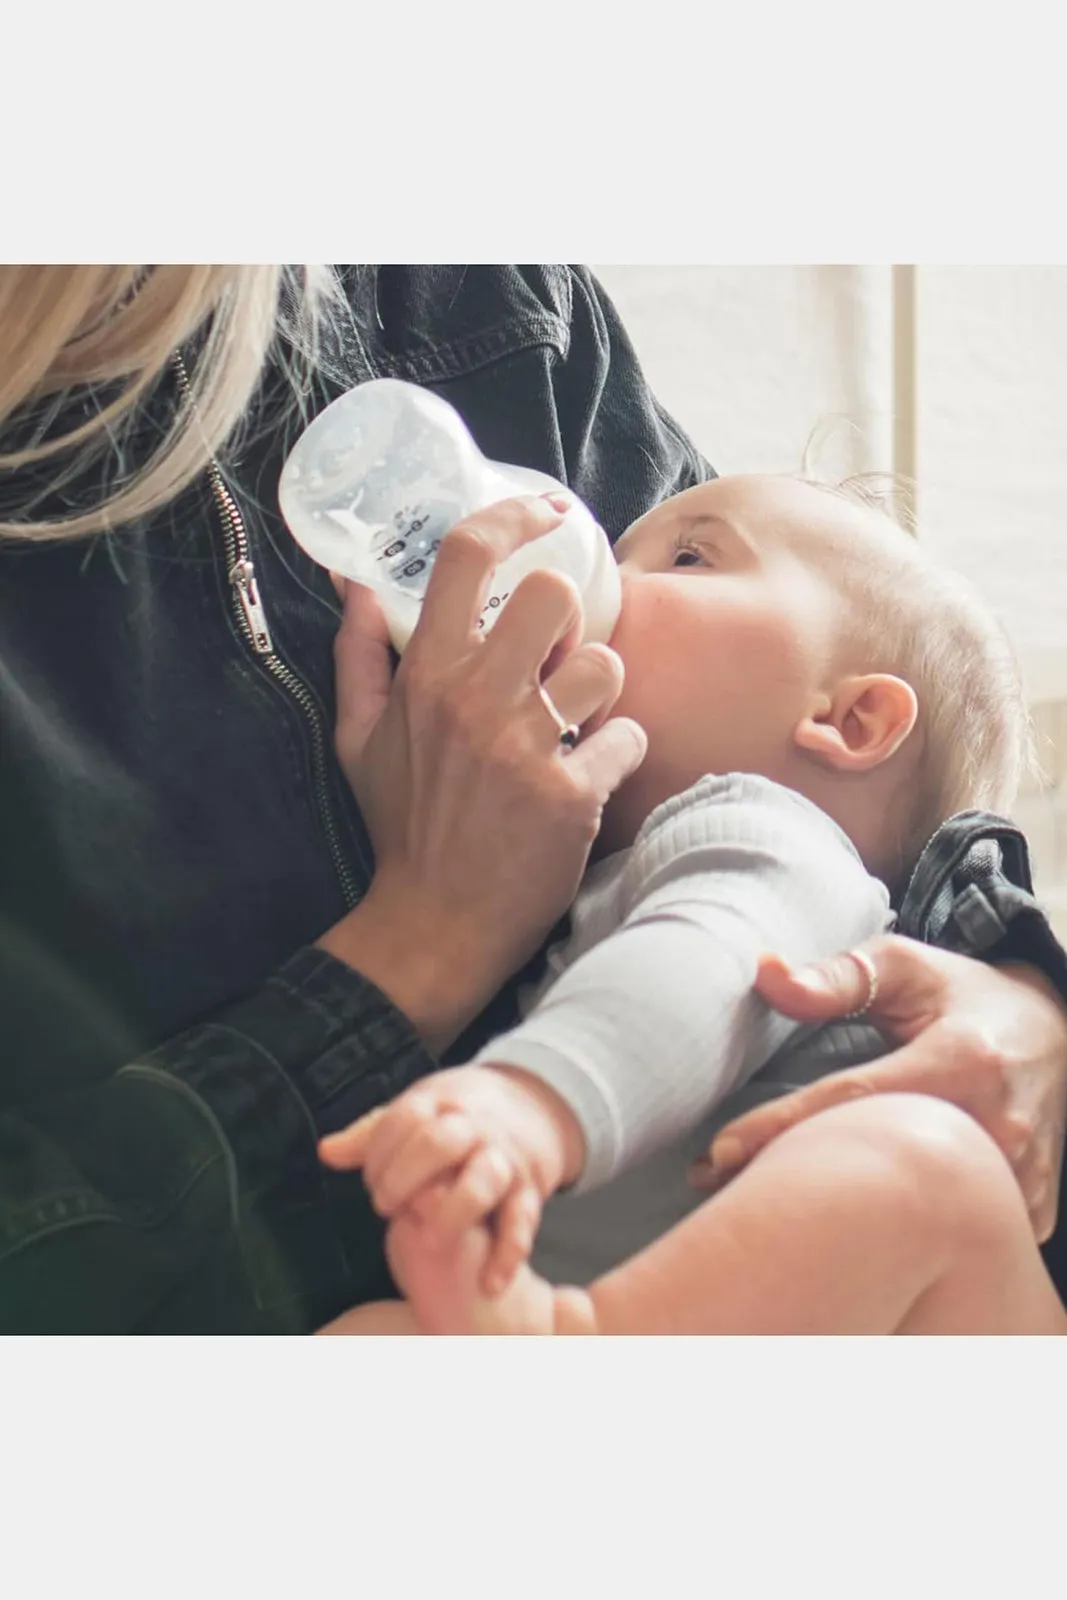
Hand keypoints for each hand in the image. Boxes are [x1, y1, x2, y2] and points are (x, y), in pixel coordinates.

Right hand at [318, 493, 646, 1052]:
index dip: (512, 516)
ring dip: (600, 689)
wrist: (434, 923)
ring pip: (605, 663)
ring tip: (579, 721)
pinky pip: (630, 738)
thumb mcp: (358, 740)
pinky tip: (593, 777)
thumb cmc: (401, 826)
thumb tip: (354, 585)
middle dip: (567, 618)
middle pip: (553, 595)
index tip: (543, 512)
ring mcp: (526, 746)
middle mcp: (476, 698)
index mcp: (425, 675)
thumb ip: (359, 656)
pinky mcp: (572, 795)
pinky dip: (620, 755)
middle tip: (557, 656)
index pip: (467, 556)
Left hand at [319, 1063, 583, 1293]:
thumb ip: (369, 1137)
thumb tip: (325, 1152)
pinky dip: (509, 1255)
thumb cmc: (451, 1120)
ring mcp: (503, 1160)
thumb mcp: (414, 1114)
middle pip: (441, 1142)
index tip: (368, 1179)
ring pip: (484, 1180)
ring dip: (454, 1211)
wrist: (527, 1106)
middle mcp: (474, 1128)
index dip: (379, 1150)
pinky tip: (489, 1285)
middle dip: (407, 1175)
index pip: (405, 1118)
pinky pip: (522, 1223)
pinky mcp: (527, 1192)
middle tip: (385, 1205)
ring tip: (431, 1242)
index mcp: (440, 1104)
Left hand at [689, 936, 1066, 1241]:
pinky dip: (908, 1235)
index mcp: (960, 1063)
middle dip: (798, 1184)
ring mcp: (1021, 1176)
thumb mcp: (903, 967)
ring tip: (783, 1205)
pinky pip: (958, 1239)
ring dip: (852, 1216)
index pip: (853, 1103)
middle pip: (882, 1174)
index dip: (780, 1130)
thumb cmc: (962, 995)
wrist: (1053, 1028)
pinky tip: (861, 1225)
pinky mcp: (1031, 1210)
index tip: (718, 1154)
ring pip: (921, 1217)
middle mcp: (998, 1125)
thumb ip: (835, 976)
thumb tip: (765, 972)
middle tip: (725, 1187)